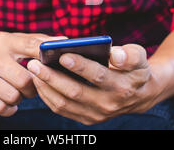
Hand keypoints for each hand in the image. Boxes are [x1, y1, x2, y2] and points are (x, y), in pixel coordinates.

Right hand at [0, 32, 65, 116]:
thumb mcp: (6, 40)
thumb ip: (33, 41)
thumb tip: (62, 41)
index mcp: (3, 41)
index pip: (32, 45)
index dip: (47, 55)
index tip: (56, 63)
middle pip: (25, 79)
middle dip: (32, 87)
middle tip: (30, 86)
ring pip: (14, 96)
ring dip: (20, 98)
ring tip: (16, 92)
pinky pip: (0, 108)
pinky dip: (9, 108)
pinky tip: (8, 101)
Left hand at [27, 44, 165, 124]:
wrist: (140, 95)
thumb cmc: (134, 68)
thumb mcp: (139, 57)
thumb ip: (129, 55)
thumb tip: (115, 54)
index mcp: (122, 86)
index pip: (98, 76)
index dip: (80, 66)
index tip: (63, 54)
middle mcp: (108, 104)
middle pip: (75, 92)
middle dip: (52, 77)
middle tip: (34, 63)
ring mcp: (96, 114)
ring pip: (64, 103)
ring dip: (45, 87)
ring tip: (33, 70)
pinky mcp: (86, 118)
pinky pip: (62, 109)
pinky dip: (47, 95)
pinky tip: (39, 81)